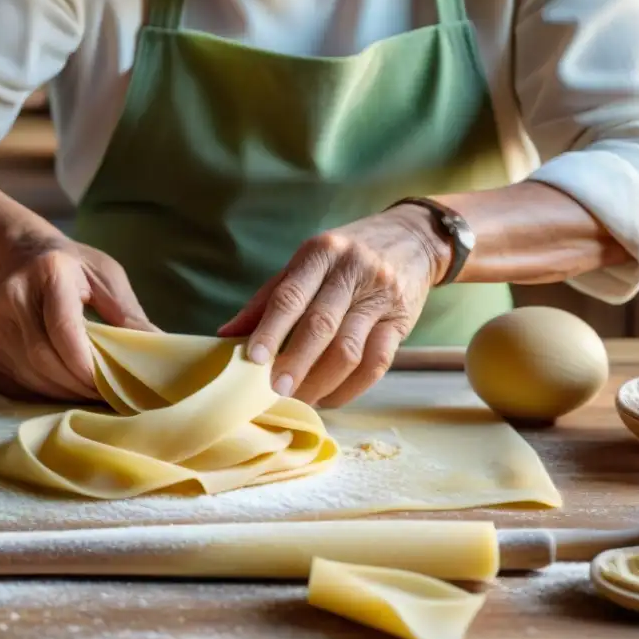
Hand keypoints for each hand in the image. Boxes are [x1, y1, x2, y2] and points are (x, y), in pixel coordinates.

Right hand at [0, 235, 155, 401]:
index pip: (63, 326)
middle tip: (109, 397)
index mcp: (50, 272)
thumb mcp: (107, 277)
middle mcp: (14, 296)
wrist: (22, 256)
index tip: (110, 385)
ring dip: (63, 394)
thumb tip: (162, 352)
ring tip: (91, 396)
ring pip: (28, 374)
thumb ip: (129, 315)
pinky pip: (13, 385)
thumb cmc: (75, 268)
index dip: (85, 362)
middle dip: (79, 384)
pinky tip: (62, 394)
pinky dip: (41, 396)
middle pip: (44, 357)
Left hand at [218, 205, 450, 406]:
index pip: (291, 295)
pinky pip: (377, 363)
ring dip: (321, 382)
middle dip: (295, 363)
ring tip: (300, 399)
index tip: (252, 359)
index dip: (270, 330)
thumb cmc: (346, 257)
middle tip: (274, 392)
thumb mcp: (306, 263)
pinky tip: (329, 397)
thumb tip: (224, 336)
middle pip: (320, 325)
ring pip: (349, 350)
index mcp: (320, 254)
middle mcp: (352, 271)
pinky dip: (351, 388)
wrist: (413, 239)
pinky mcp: (403, 321)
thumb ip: (267, 299)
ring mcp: (381, 296)